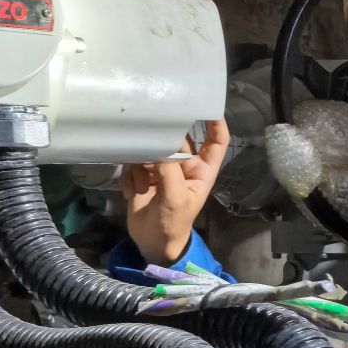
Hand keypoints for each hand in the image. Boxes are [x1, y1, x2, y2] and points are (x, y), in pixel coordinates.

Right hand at [123, 119, 228, 265]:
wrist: (150, 242)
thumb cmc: (172, 222)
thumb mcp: (175, 198)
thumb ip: (169, 170)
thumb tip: (160, 145)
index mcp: (202, 170)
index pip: (216, 141)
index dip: (215, 123)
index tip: (207, 105)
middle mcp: (184, 165)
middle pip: (176, 139)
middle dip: (162, 143)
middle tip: (149, 145)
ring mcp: (163, 168)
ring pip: (151, 149)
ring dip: (142, 166)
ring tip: (143, 188)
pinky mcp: (143, 173)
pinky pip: (134, 162)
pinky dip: (131, 176)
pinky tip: (133, 193)